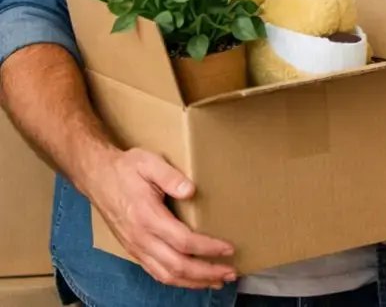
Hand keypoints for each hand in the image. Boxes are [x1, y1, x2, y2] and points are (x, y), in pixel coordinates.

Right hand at [87, 147, 235, 288]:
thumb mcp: (148, 162)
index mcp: (147, 217)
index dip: (208, 248)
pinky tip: (192, 279)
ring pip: (166, 275)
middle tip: (230, 273)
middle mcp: (140, 238)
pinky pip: (155, 272)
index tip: (229, 249)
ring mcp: (135, 247)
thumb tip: (190, 190)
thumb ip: (169, 176)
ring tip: (217, 281)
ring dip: (193, 281)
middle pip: (177, 265)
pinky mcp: (133, 249)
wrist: (96, 177)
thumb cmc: (125, 169)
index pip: (183, 241)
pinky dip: (176, 280)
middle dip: (206, 273)